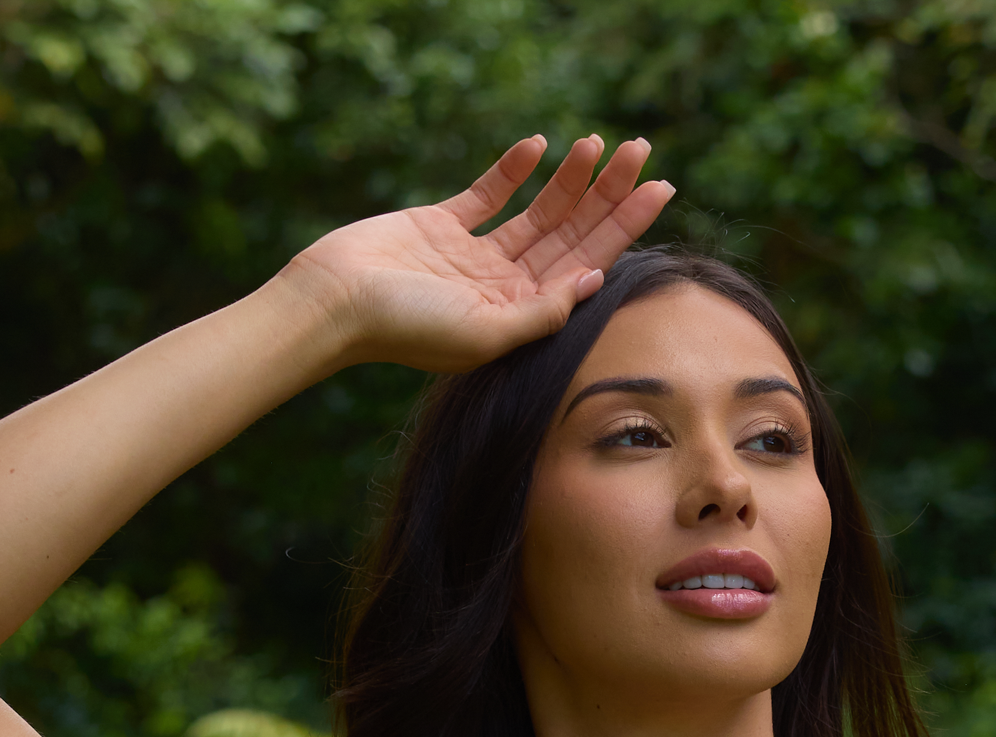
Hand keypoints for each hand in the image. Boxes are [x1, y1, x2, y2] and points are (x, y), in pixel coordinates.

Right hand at [280, 135, 673, 373]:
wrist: (335, 303)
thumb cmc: (405, 328)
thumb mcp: (485, 333)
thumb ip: (542, 312)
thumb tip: (596, 281)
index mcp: (519, 318)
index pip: (586, 266)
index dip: (624, 228)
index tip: (660, 190)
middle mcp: (503, 289)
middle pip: (569, 235)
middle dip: (607, 195)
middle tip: (642, 152)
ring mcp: (473, 257)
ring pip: (537, 212)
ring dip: (569, 179)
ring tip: (598, 144)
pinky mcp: (441, 226)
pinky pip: (488, 195)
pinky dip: (513, 171)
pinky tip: (540, 148)